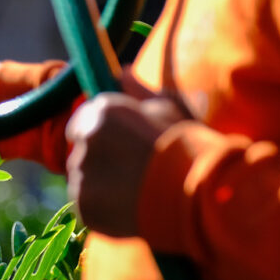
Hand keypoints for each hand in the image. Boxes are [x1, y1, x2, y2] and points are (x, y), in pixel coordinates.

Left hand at [64, 93, 189, 236]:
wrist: (198, 191)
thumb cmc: (188, 146)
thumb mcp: (170, 110)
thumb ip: (140, 91)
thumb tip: (123, 71)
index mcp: (103, 110)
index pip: (81, 122)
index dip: (101, 136)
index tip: (121, 147)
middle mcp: (86, 138)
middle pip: (81, 152)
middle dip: (100, 161)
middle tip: (132, 172)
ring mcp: (82, 172)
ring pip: (83, 179)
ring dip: (100, 185)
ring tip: (135, 191)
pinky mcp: (83, 203)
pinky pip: (86, 204)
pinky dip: (102, 208)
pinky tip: (129, 208)